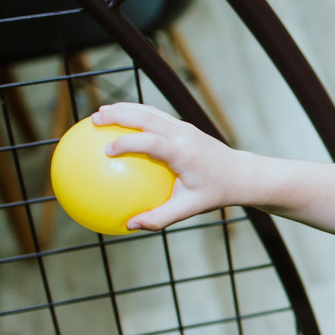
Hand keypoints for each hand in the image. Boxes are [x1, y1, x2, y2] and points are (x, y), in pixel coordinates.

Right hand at [90, 102, 247, 230]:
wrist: (241, 174)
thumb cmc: (215, 194)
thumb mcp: (190, 209)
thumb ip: (161, 217)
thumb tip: (130, 226)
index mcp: (183, 153)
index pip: (152, 142)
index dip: (128, 143)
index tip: (107, 150)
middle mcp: (183, 135)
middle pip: (147, 117)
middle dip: (119, 115)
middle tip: (94, 120)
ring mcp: (184, 127)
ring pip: (150, 111)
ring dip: (125, 109)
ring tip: (101, 113)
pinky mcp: (184, 127)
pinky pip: (156, 116)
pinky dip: (136, 114)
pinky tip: (121, 123)